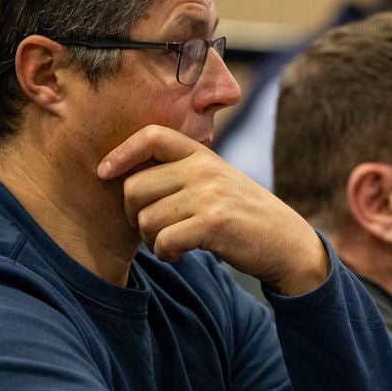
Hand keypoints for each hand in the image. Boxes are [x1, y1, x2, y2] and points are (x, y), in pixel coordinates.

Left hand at [98, 125, 329, 294]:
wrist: (287, 244)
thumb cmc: (244, 217)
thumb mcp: (217, 182)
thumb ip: (182, 175)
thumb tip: (127, 180)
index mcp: (202, 154)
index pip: (151, 136)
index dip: (121, 153)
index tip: (104, 172)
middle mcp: (204, 168)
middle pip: (135, 186)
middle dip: (134, 215)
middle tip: (152, 229)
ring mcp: (209, 194)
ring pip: (147, 218)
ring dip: (151, 239)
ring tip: (170, 243)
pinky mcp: (214, 223)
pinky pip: (164, 240)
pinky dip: (165, 253)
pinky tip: (178, 254)